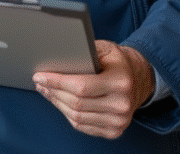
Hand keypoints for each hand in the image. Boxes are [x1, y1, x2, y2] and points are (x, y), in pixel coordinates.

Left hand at [33, 40, 154, 138]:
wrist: (139, 80)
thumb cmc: (118, 62)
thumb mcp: (106, 48)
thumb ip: (85, 51)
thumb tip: (58, 56)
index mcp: (121, 81)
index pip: (81, 86)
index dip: (57, 82)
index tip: (40, 76)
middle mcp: (122, 103)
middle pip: (76, 103)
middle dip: (53, 91)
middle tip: (40, 82)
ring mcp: (118, 121)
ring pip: (77, 117)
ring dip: (57, 103)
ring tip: (47, 91)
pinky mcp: (113, 131)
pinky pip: (82, 126)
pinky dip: (67, 114)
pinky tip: (60, 102)